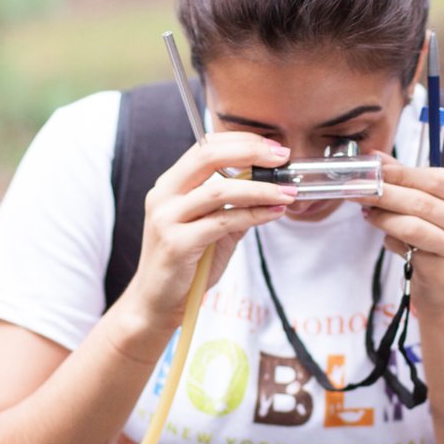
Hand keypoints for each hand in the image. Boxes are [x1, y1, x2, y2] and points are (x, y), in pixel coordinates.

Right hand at [123, 133, 294, 328]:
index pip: (205, 146)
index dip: (242, 141)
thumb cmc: (186, 265)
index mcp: (170, 185)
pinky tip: (273, 214)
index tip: (273, 146)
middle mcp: (164, 196)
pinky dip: (254, 215)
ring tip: (287, 192)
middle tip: (282, 157)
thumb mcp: (211, 227)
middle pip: (208, 157)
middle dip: (250, 152)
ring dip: (260, 188)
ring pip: (219, 190)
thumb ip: (233, 206)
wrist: (157, 302)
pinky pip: (223, 221)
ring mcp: (167, 219)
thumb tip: (270, 187)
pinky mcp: (177, 244)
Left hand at [354, 152, 443, 312]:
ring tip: (366, 211)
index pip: (438, 179)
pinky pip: (410, 247)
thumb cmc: (440, 244)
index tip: (374, 168)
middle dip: (386, 192)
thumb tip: (377, 158)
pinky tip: (385, 236)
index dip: (403, 172)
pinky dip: (391, 238)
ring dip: (384, 216)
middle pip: (424, 201)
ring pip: (414, 225)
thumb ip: (409, 183)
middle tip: (358, 187)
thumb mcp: (432, 210)